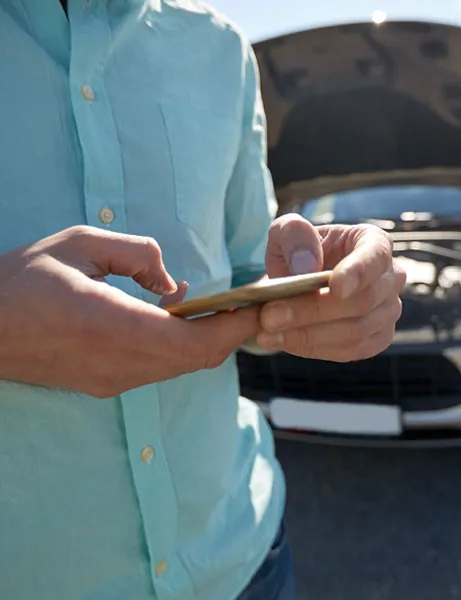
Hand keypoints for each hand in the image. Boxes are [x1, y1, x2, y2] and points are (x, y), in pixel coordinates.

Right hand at [0, 226, 260, 397]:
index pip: (193, 343)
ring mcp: (110, 380)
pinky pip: (159, 368)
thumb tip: (175, 282)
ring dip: (205, 339)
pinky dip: (179, 346)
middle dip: (230, 332)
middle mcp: (116, 362)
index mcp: (110, 325)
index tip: (258, 306)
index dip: (233, 328)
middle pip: (196, 359)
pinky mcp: (103, 384)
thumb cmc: (20, 281)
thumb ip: (137, 253)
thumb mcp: (79, 243)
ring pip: (181, 366)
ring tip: (214, 305)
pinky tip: (172, 316)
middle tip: (249, 303)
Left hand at [256, 214, 406, 360]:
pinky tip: (285, 342)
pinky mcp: (377, 339)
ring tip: (268, 332)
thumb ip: (294, 235)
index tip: (335, 287)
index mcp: (374, 242)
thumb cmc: (298, 252)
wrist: (300, 281)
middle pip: (362, 301)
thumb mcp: (286, 232)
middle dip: (313, 311)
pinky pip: (351, 351)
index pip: (374, 257)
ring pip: (356, 331)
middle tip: (270, 316)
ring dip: (308, 335)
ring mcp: (388, 311)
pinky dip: (315, 348)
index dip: (358, 273)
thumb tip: (307, 264)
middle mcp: (390, 278)